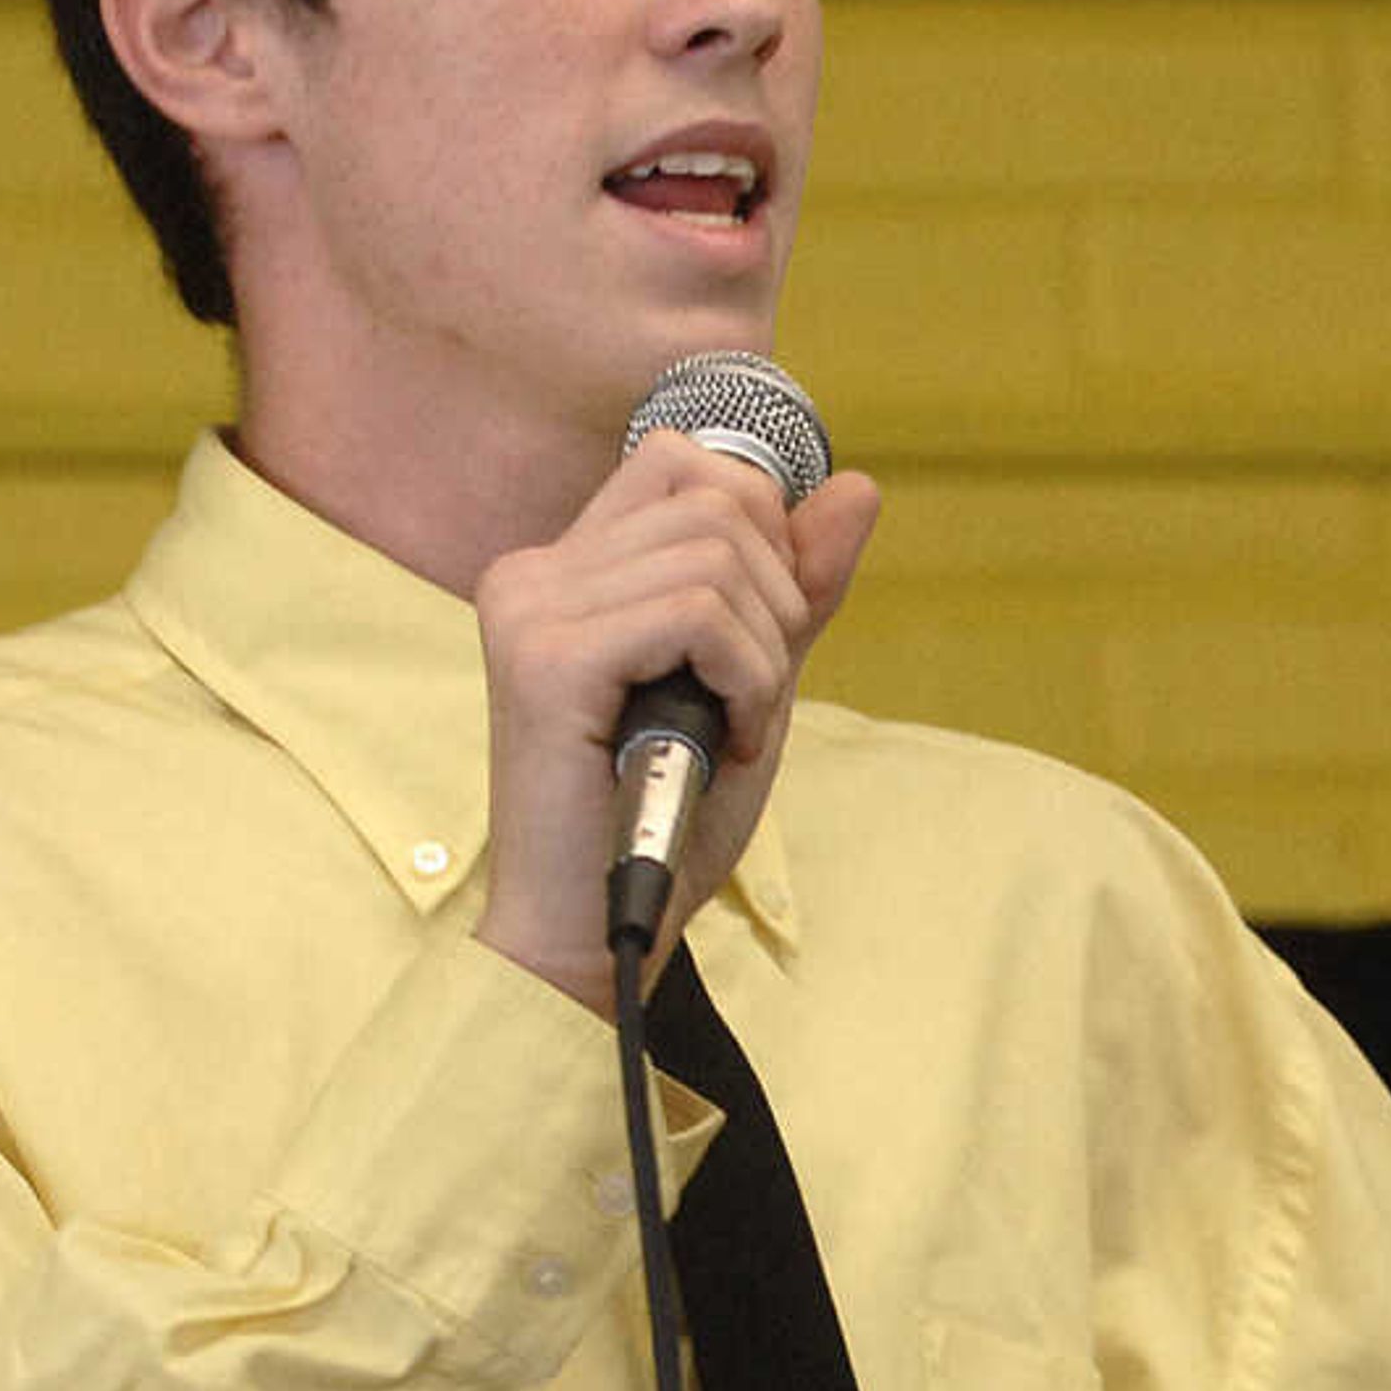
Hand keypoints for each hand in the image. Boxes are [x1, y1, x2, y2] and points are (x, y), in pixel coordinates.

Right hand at [467, 433, 880, 1008]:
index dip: (760, 530)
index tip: (761, 633)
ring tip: (734, 728)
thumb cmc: (664, 815)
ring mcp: (532, 609)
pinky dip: (747, 679)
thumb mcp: (753, 680)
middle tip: (751, 697)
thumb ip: (797, 586)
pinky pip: (698, 613)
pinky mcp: (548, 659)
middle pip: (717, 500)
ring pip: (717, 556)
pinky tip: (727, 741)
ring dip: (764, 654)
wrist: (597, 927)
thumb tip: (858, 487)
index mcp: (565, 567)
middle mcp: (534, 572)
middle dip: (777, 599)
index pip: (685, 463)